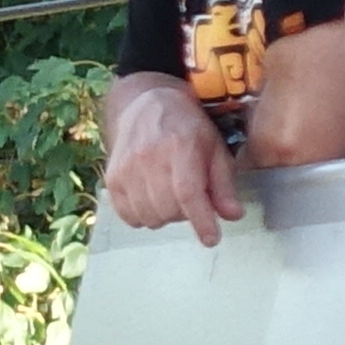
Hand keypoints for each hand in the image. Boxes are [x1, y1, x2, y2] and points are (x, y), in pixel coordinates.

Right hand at [96, 74, 241, 245]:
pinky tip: (153, 199)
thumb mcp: (214, 148)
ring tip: (171, 194)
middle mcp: (148, 158)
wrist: (146, 105)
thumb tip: (233, 215)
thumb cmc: (187, 127)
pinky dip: (144, 216)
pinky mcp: (111, 179)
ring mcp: (126, 169)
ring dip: (165, 215)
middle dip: (186, 213)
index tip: (212, 239)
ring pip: (149, 217)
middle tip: (192, 197)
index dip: (201, 220)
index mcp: (180, 146)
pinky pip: (128, 216)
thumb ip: (223, 184)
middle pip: (168, 209)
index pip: (188, 192)